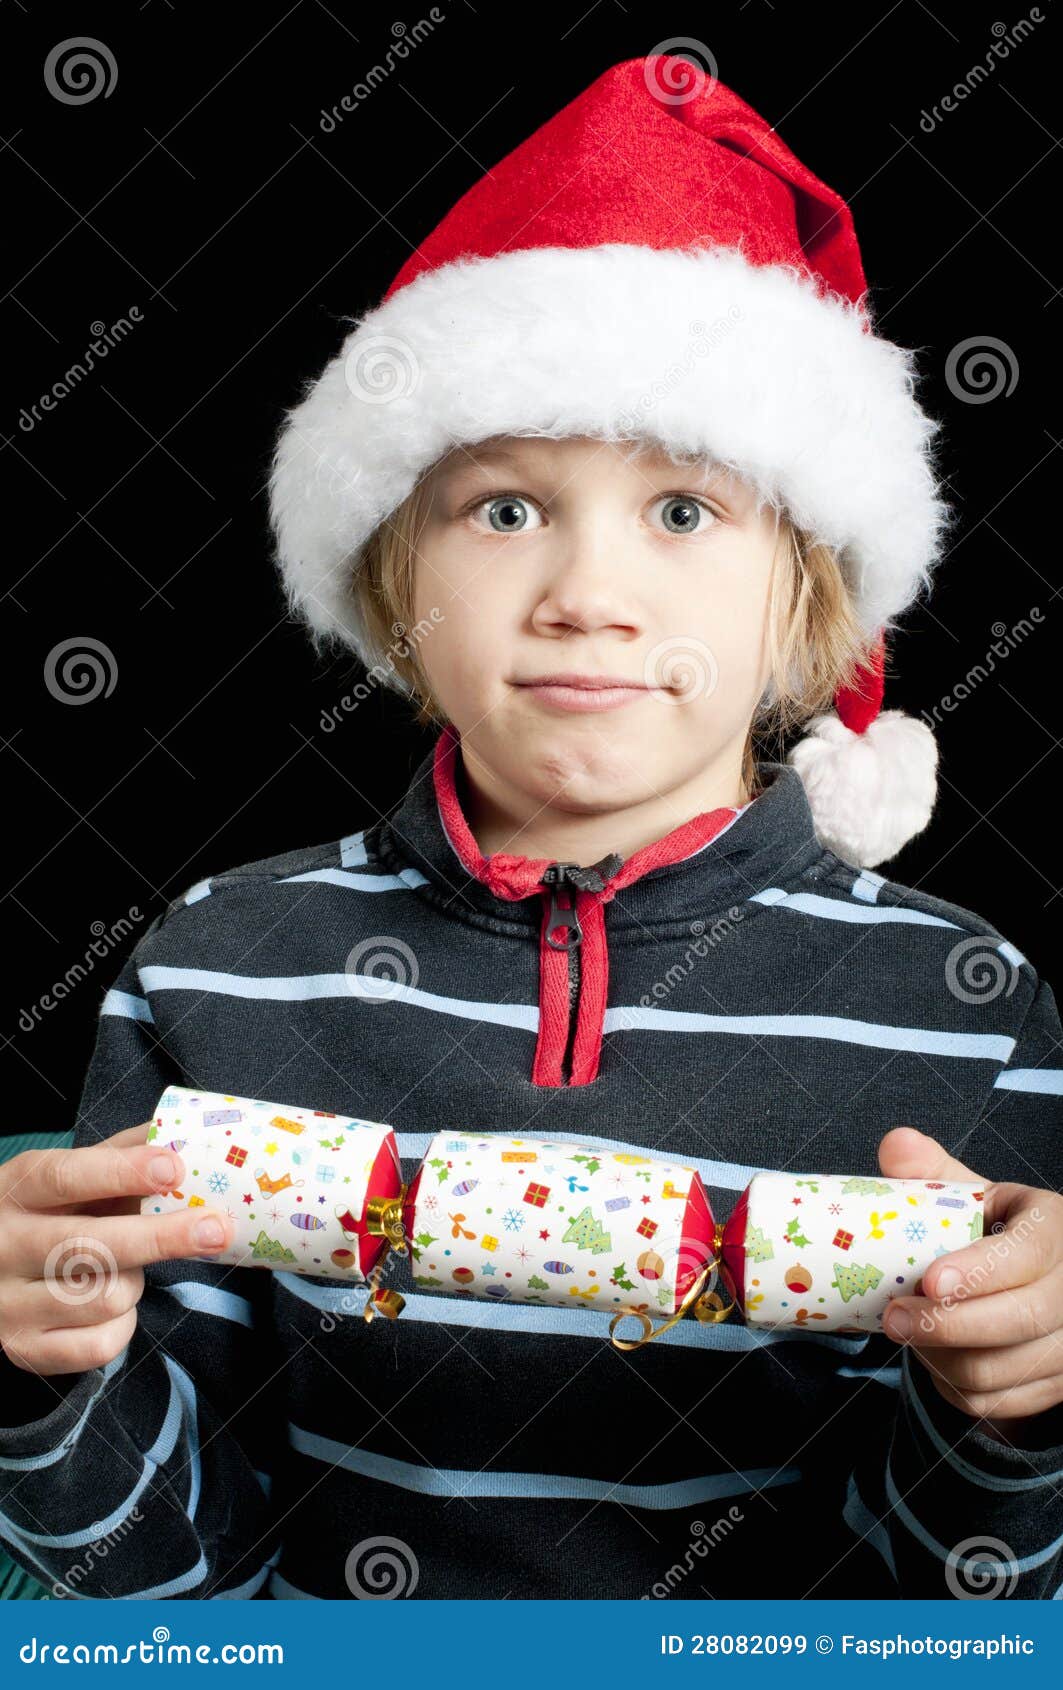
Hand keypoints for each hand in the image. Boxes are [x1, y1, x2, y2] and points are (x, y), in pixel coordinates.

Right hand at [0, 1123, 232, 1375]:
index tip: (174, 1168)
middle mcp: (4, 1247)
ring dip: (135, 1282)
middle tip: (217, 1228)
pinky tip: (115, 1305)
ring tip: (126, 1268)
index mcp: (16, 1190)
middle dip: (162, 1237)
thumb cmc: (44, 1213)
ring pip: (104, 1298)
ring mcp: (9, 1305)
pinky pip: (99, 1345)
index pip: (66, 1177)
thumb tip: (185, 1133)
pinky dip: (123, 1326)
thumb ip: (120, 1154)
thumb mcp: (65, 1175)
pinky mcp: (25, 1350)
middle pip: (89, 1246)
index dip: (122, 1173)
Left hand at [876, 1127, 1062, 1439]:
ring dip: (944, 1360)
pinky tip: (934, 1361)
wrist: (1042, 1281)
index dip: (981, 1271)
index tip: (930, 1280)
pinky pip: (999, 1404)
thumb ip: (933, 1172)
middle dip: (947, 1324)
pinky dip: (956, 1389)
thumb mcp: (975, 1197)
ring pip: (1005, 1370)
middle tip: (893, 1318)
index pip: (1028, 1252)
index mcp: (1054, 1227)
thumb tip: (894, 1145)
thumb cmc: (997, 1235)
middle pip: (1021, 1320)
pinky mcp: (1057, 1386)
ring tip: (907, 1335)